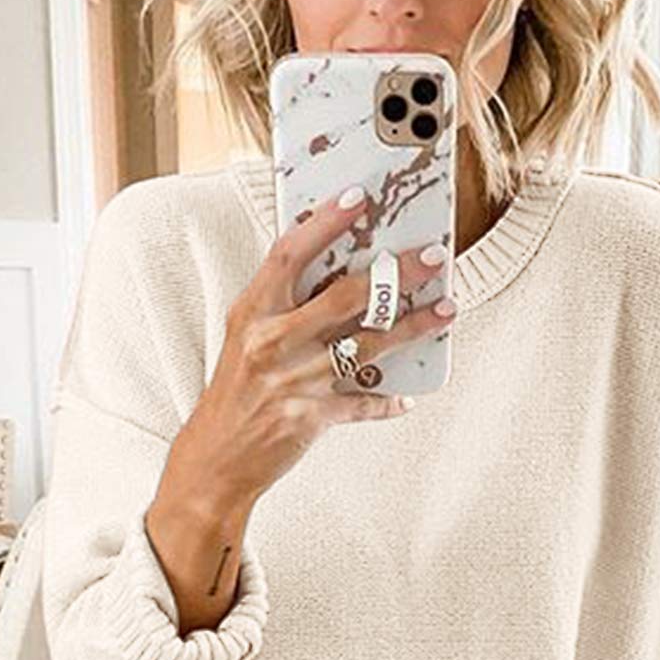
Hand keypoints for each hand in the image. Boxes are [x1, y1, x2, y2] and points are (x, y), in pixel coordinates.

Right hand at [169, 184, 457, 511]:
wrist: (215, 461)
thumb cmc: (234, 396)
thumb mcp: (245, 340)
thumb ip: (283, 308)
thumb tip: (339, 274)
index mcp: (251, 313)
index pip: (290, 254)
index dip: (325, 223)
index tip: (358, 199)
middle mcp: (271, 342)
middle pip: (344, 296)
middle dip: (396, 273)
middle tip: (432, 256)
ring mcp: (293, 381)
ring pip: (367, 345)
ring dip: (413, 327)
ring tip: (445, 310)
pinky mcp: (310, 418)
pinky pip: (363, 403)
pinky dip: (386, 400)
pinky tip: (404, 396)